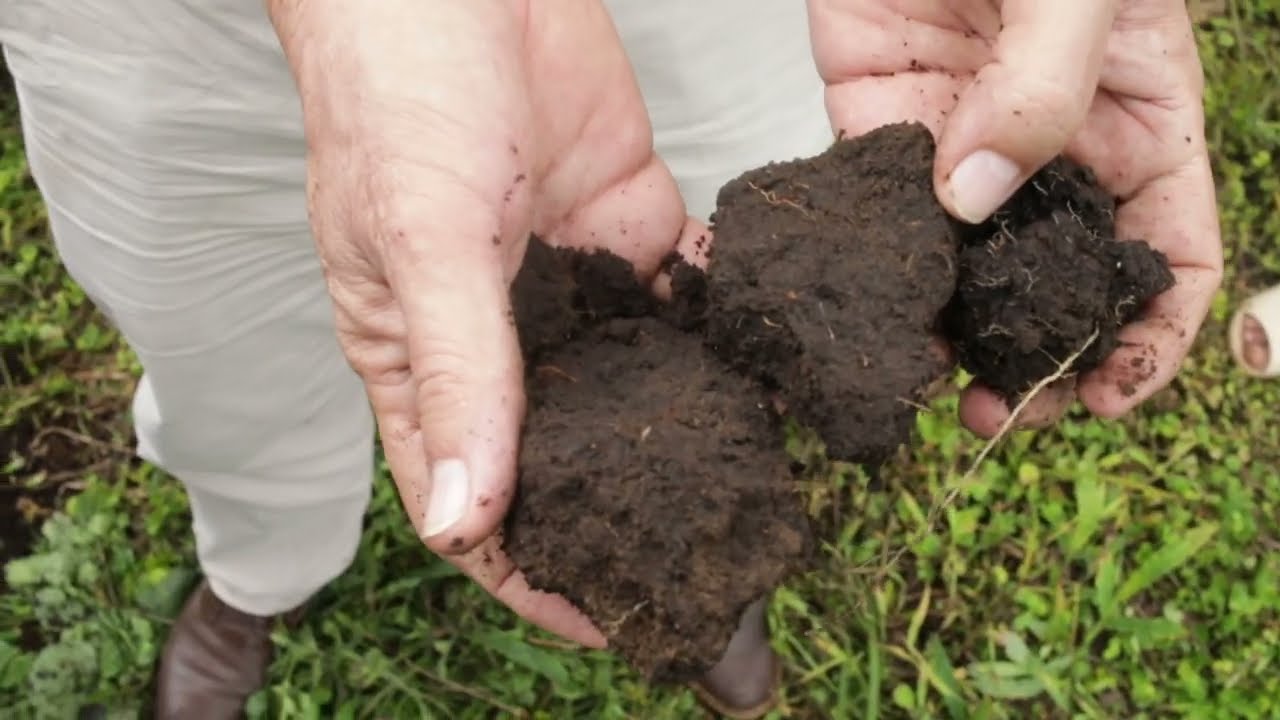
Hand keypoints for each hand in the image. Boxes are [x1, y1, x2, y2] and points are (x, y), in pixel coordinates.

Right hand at [267, 0, 705, 645]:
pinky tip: (772, 362)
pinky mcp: (632, 218)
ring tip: (760, 480)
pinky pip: (687, 291)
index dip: (529, 570)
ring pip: (636, 377)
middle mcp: (503, 330)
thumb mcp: (421, 239)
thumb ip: (459, 371)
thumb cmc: (394, 91)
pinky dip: (724, 325)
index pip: (471, 496)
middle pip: (566, 449)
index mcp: (420, 355)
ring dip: (688, 423)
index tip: (607, 622)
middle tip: (708, 559)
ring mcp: (573, 276)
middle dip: (625, 506)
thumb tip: (467, 517)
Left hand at [807, 0, 1222, 435]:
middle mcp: (1052, 148)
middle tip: (994, 415)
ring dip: (944, 334)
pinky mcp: (874, 116)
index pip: (1169, 254)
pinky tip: (863, 311)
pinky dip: (871, 265)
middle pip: (1056, 283)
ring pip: (960, 265)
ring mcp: (959, 138)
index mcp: (1140, 122)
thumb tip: (973, 203)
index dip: (1149, 338)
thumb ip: (1044, 90)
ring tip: (922, 388)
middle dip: (1031, 358)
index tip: (1104, 397)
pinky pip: (873, 206)